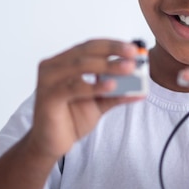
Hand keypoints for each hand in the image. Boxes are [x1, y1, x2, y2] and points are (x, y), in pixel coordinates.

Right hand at [27, 39, 143, 159]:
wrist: (52, 144)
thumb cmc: (72, 119)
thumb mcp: (100, 103)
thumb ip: (117, 93)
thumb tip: (141, 89)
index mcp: (65, 62)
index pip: (91, 46)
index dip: (113, 45)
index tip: (134, 49)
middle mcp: (54, 66)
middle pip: (86, 51)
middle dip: (113, 50)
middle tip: (134, 53)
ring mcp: (48, 80)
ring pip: (81, 65)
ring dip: (108, 66)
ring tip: (129, 68)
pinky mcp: (47, 97)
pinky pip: (74, 87)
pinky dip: (94, 86)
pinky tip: (112, 85)